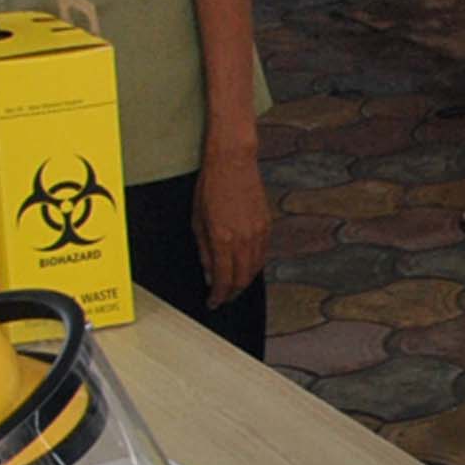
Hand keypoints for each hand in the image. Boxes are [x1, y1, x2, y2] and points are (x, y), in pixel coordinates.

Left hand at [195, 142, 271, 306]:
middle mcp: (244, 239)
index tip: (213, 302)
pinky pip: (262, 255)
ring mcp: (258, 233)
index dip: (218, 296)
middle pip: (242, 279)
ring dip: (244, 281)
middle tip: (223, 298)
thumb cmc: (211, 186)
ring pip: (254, 269)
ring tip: (233, 285)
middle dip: (232, 293)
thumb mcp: (197, 220)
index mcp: (222, 238)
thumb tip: (210, 274)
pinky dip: (253, 266)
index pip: (223, 279)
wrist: (233, 162)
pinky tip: (245, 267)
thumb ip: (204, 251)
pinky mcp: (267, 226)